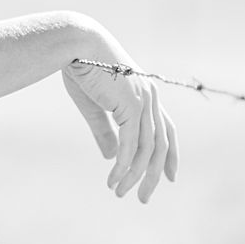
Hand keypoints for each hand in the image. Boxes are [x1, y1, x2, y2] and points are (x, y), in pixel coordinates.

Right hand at [63, 55, 178, 202]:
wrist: (74, 44)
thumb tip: (110, 157)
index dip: (170, 154)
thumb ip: (105, 130)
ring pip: (147, 149)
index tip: (170, 177)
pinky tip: (113, 180)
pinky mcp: (130, 105)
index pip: (166, 129)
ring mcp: (143, 101)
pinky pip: (130, 144)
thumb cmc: (81, 67)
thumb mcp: (94, 104)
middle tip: (143, 198)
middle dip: (153, 175)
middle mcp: (150, 97)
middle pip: (161, 145)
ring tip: (120, 193)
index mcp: (145, 93)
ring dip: (134, 176)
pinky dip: (123, 165)